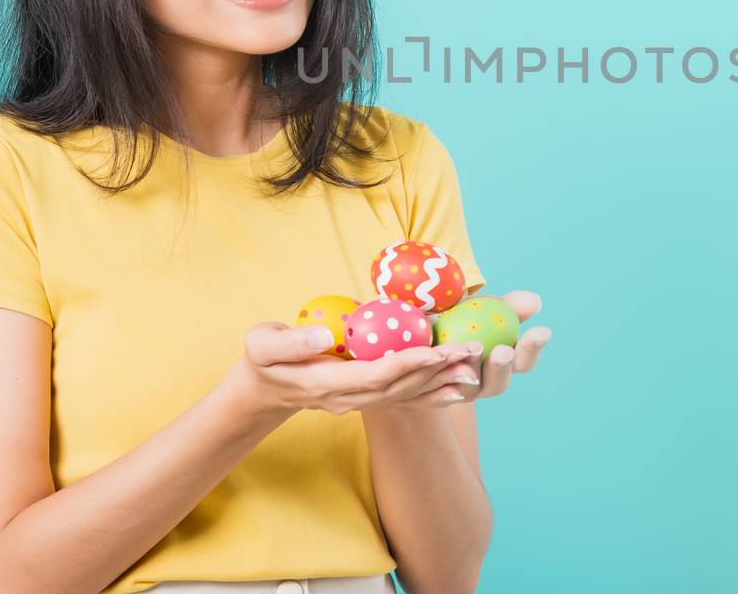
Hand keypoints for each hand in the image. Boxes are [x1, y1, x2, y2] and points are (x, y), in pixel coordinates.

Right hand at [235, 321, 491, 416]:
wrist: (264, 388)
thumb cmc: (262, 358)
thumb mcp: (262, 344)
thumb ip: (289, 342)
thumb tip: (323, 336)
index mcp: (327, 384)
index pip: (377, 375)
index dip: (410, 363)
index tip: (438, 349)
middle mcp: (349, 399)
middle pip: (401, 387)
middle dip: (438, 370)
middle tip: (472, 351)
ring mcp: (358, 402)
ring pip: (407, 395)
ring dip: (442, 381)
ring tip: (476, 366)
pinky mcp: (366, 397)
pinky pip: (404, 397)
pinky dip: (432, 391)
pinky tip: (458, 385)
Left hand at [394, 290, 551, 407]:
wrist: (420, 324)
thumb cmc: (459, 313)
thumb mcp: (483, 305)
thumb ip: (508, 305)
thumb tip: (535, 302)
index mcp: (504, 362)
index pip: (524, 361)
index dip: (534, 347)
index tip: (542, 331)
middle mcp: (485, 383)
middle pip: (499, 384)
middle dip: (503, 367)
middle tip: (503, 351)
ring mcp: (459, 392)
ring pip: (470, 390)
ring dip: (473, 371)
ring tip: (473, 350)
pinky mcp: (434, 394)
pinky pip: (439, 389)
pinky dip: (442, 375)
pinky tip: (443, 360)